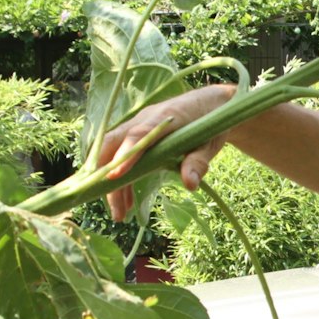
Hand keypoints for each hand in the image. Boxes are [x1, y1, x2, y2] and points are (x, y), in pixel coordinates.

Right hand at [96, 84, 236, 221]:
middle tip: (113, 207)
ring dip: (114, 184)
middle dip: (106, 175)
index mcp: (164, 117)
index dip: (125, 154)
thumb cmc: (212, 121)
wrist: (212, 103)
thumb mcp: (211, 142)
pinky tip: (128, 203)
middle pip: (113, 143)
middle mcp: (144, 119)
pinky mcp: (139, 137)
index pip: (138, 134)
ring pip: (114, 154)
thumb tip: (189, 184)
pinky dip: (124, 181)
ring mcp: (139, 127)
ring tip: (120, 215)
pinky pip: (123, 158)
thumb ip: (198, 161)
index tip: (114, 176)